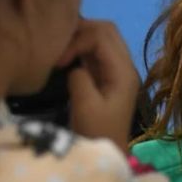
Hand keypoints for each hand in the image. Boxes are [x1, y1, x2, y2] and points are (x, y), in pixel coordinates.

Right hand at [57, 19, 139, 151]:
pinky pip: (95, 50)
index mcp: (123, 72)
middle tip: (57, 47)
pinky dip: (80, 48)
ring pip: (101, 37)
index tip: (58, 63)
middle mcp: (124, 66)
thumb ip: (80, 78)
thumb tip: (73, 65)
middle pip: (106, 30)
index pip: (102, 36)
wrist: (107, 151)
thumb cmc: (97, 132)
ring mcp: (117, 69)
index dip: (77, 41)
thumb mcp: (86, 106)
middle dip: (80, 31)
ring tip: (58, 51)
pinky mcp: (107, 75)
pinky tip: (64, 58)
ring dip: (80, 38)